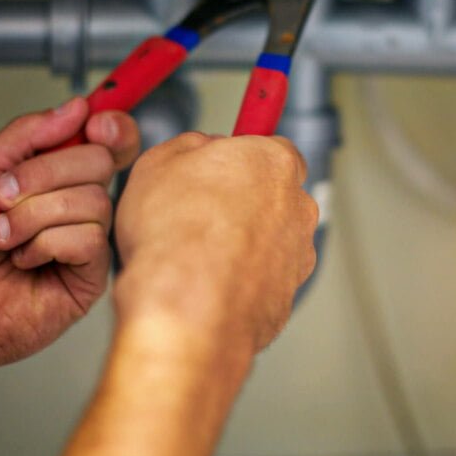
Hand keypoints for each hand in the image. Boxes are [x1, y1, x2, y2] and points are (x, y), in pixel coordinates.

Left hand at [0, 97, 139, 393]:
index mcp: (55, 176)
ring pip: (94, 200)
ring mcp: (85, 241)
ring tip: (0, 236)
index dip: (113, 126)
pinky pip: (90, 240)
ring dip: (33, 214)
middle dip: (46, 173)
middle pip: (101, 162)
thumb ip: (25, 136)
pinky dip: (45, 244)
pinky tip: (23, 259)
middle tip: (4, 195)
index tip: (95, 123)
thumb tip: (75, 108)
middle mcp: (75, 205)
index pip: (107, 141)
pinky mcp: (87, 278)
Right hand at [114, 132, 318, 353]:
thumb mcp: (157, 162)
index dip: (241, 159)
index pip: (272, 148)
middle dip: (243, 202)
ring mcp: (297, 254)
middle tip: (201, 212)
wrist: (187, 309)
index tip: (223, 166)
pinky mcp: (287, 296)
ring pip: (271, 240)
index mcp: (272, 162)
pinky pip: (263, 279)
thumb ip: (189, 146)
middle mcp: (297, 205)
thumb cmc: (174, 237)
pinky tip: (208, 284)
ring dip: (244, 244)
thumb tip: (198, 148)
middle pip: (274, 194)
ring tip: (198, 254)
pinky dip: (242, 280)